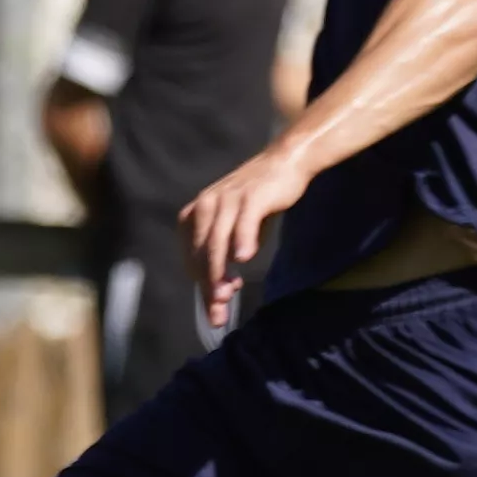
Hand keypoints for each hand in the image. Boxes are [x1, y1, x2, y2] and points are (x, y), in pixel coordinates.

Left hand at [177, 133, 316, 333]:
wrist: (284, 164)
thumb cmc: (258, 201)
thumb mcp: (235, 229)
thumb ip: (225, 256)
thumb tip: (221, 293)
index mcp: (196, 214)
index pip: (192, 257)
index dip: (201, 284)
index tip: (214, 307)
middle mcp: (206, 206)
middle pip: (202, 254)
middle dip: (209, 286)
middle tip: (219, 312)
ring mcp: (227, 200)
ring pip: (216, 243)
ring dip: (219, 272)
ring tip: (226, 295)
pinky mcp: (251, 197)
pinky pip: (242, 222)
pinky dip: (242, 241)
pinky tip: (244, 259)